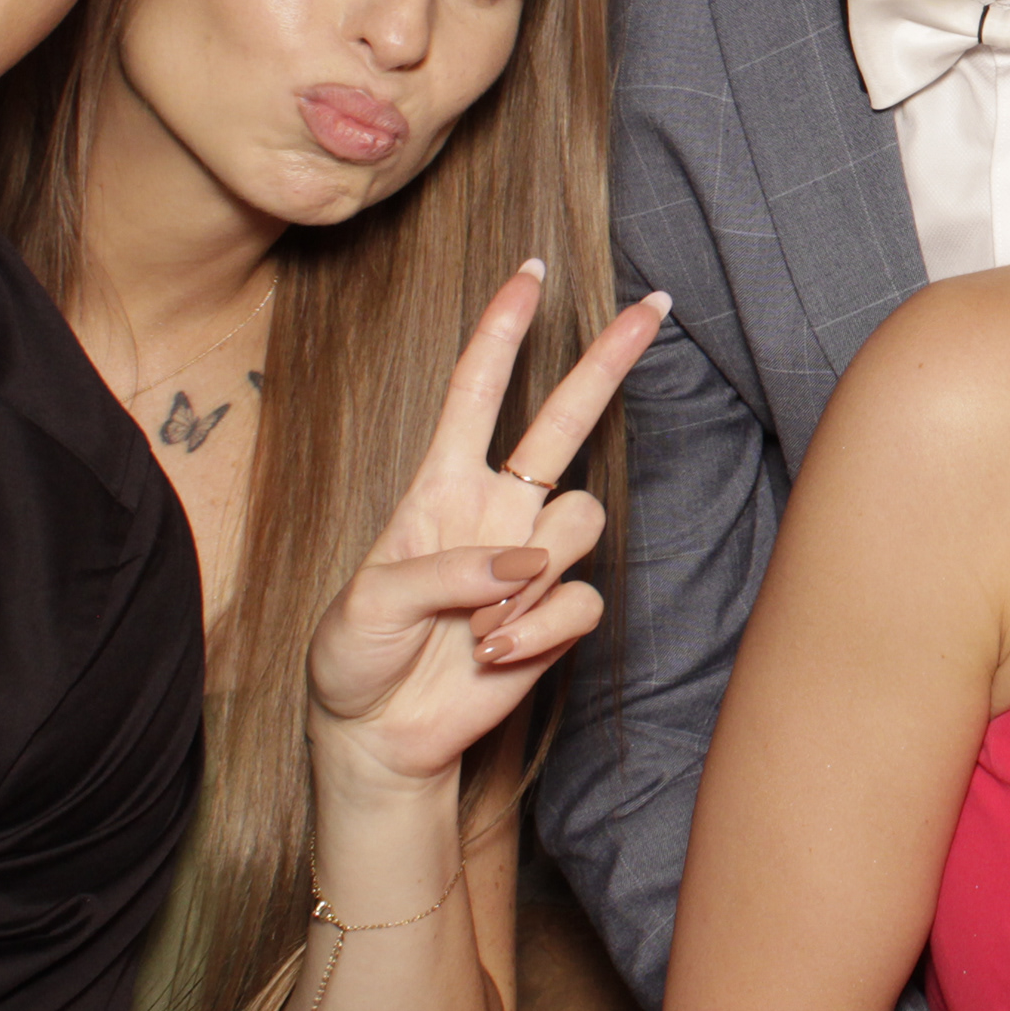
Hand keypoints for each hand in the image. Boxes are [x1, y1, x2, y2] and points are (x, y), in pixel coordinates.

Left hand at [305, 262, 668, 789]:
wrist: (377, 737)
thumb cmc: (355, 658)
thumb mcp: (367, 605)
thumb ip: (441, 571)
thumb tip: (522, 562)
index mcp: (439, 489)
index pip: (476, 394)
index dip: (501, 332)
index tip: (529, 273)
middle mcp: (495, 510)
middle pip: (564, 421)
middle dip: (607, 361)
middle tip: (654, 306)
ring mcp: (531, 562)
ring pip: (581, 520)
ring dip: (532, 576)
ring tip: (478, 625)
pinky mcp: (556, 616)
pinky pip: (580, 600)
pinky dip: (539, 629)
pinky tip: (495, 655)